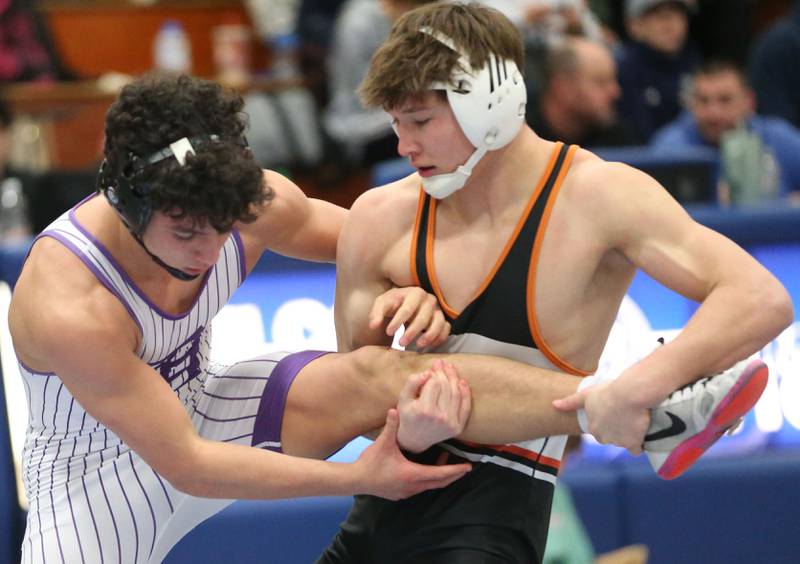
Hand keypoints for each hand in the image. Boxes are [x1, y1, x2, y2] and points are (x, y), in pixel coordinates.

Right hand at [355, 408, 470, 499]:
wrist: (355, 480)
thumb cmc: (370, 463)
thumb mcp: (383, 443)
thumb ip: (391, 426)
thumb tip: (395, 408)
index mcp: (413, 474)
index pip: (440, 474)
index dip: (455, 470)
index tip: (468, 467)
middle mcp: (413, 486)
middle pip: (439, 482)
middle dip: (452, 474)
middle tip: (465, 467)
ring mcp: (407, 492)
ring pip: (430, 485)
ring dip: (439, 474)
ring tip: (445, 459)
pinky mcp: (400, 493)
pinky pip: (420, 486)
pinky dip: (428, 478)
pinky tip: (424, 468)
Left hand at [369, 286, 450, 347]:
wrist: (405, 303)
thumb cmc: (393, 303)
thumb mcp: (382, 304)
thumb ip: (376, 313)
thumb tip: (373, 325)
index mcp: (414, 293)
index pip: (407, 309)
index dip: (397, 322)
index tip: (388, 332)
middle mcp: (429, 299)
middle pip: (423, 317)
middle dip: (412, 332)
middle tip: (400, 343)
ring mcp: (438, 309)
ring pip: (439, 322)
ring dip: (429, 336)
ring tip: (418, 345)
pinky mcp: (443, 319)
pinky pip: (446, 329)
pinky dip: (440, 337)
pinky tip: (430, 345)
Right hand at [397, 360, 471, 452]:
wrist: (414, 440)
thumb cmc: (406, 416)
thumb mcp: (403, 398)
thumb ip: (412, 383)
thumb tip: (427, 373)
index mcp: (424, 410)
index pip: (434, 383)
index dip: (433, 373)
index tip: (431, 368)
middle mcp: (439, 417)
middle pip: (446, 387)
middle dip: (444, 372)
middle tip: (440, 364)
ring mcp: (450, 423)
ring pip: (456, 394)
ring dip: (455, 378)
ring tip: (450, 368)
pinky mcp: (458, 428)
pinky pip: (465, 407)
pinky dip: (466, 393)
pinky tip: (462, 382)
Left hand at [553, 380, 649, 454]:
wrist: (629, 395)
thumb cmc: (608, 391)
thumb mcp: (586, 394)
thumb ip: (570, 402)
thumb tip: (554, 404)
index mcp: (593, 428)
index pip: (600, 431)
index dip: (608, 422)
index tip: (614, 412)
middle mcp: (604, 438)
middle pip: (612, 438)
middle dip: (617, 431)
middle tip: (625, 416)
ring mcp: (618, 442)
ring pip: (624, 443)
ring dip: (629, 435)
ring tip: (634, 419)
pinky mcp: (633, 444)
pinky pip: (636, 450)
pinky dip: (639, 443)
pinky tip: (641, 432)